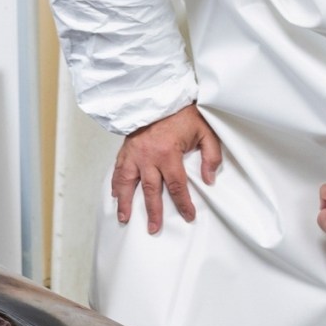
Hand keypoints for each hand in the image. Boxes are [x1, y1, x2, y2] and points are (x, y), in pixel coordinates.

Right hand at [113, 104, 224, 233]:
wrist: (160, 96)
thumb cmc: (183, 114)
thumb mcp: (206, 131)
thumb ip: (211, 156)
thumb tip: (209, 179)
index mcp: (168, 153)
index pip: (177, 185)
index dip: (183, 203)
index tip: (189, 215)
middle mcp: (148, 157)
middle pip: (150, 191)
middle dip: (153, 212)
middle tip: (154, 229)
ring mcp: (134, 154)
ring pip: (127, 183)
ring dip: (126, 203)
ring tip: (124, 218)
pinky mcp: (125, 149)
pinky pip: (118, 170)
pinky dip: (115, 185)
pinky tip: (114, 197)